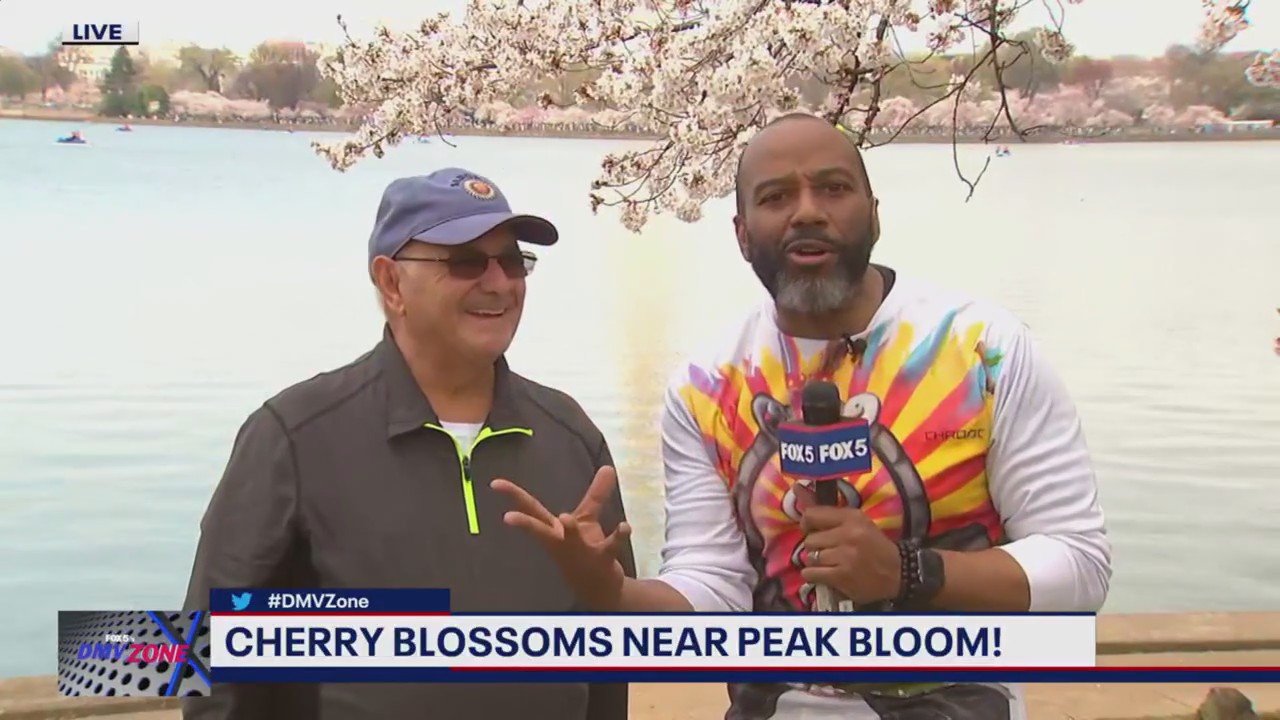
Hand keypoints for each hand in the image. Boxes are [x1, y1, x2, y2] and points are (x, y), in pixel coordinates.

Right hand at [490, 466, 631, 611]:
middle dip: (525, 524)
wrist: (599, 588)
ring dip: (570, 530)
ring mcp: (580, 552)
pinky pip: (610, 546)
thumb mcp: (588, 519)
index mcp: (553, 530)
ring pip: (572, 540)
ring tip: (566, 517)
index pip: (531, 509)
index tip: (494, 483)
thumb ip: (596, 493)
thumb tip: (607, 467)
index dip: (513, 495)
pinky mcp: (602, 559)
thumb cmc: (585, 550)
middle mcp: (562, 542)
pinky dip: (618, 536)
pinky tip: (625, 526)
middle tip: (507, 517)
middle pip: (540, 531)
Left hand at [800, 506, 901, 604]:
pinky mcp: (842, 576)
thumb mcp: (858, 522)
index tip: (811, 529)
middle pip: (809, 540)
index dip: (807, 523)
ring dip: (816, 562)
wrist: (898, 573)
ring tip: (830, 563)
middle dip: (815, 546)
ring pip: (810, 557)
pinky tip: (826, 574)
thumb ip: (828, 511)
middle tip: (827, 550)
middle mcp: (847, 534)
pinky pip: (811, 574)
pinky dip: (814, 575)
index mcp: (852, 517)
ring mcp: (844, 556)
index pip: (812, 515)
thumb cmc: (875, 546)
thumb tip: (797, 489)